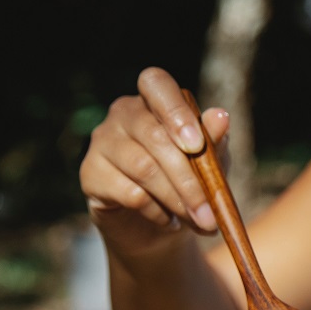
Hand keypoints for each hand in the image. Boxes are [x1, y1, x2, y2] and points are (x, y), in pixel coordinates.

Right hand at [78, 67, 230, 261]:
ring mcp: (102, 141)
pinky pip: (130, 193)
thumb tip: (220, 116)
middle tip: (210, 214)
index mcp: (153, 101)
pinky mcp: (90, 174)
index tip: (197, 145)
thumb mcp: (211, 163)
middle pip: (155, 137)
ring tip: (198, 220)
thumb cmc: (189, 183)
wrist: (160, 226)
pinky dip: (157, 212)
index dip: (176, 111)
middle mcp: (123, 114)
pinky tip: (168, 220)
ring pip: (143, 168)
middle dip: (189, 180)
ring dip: (177, 200)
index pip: (156, 83)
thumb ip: (214, 141)